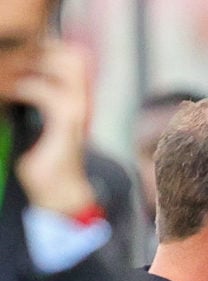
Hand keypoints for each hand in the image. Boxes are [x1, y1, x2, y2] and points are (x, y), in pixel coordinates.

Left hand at [12, 39, 95, 214]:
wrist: (60, 191)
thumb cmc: (47, 159)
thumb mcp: (42, 123)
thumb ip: (38, 101)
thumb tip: (14, 81)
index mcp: (79, 100)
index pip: (73, 58)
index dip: (48, 50)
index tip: (20, 55)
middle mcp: (84, 102)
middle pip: (73, 58)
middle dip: (41, 53)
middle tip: (14, 63)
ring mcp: (78, 111)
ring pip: (63, 68)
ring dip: (30, 67)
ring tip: (9, 78)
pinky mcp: (66, 123)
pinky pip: (46, 92)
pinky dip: (25, 88)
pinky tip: (11, 93)